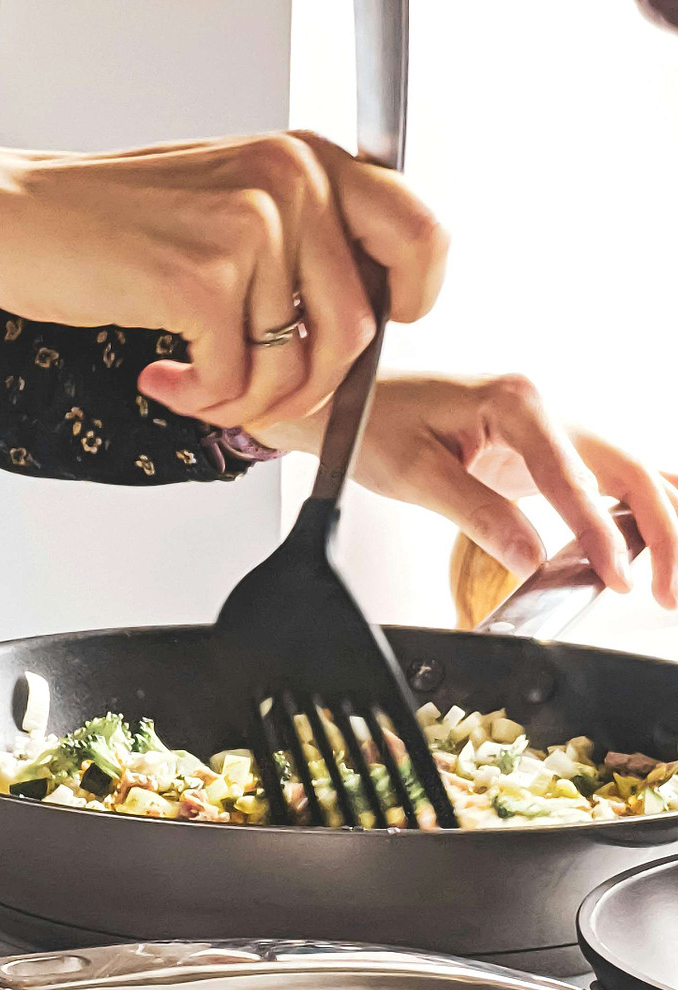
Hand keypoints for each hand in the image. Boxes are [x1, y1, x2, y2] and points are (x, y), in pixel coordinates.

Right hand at [0, 125, 447, 428]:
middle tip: (265, 393)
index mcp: (304, 157)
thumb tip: (366, 316)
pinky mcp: (201, 277)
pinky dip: (205, 398)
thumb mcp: (228, 200)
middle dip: (314, 386)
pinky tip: (168, 375)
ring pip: (300, 366)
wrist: (14, 215)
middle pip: (362, 327)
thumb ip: (303, 240)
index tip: (365, 331)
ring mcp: (249, 226)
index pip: (422, 233)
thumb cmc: (111, 218)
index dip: (410, 301)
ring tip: (205, 385)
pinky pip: (238, 381)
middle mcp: (290, 178)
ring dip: (252, 401)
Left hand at [254, 371, 677, 608]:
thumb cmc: (370, 421)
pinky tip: (654, 543)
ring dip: (660, 521)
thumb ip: (479, 515)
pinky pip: (607, 475)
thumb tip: (532, 559)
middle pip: (630, 470)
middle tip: (667, 594)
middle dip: (661, 532)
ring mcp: (552, 423)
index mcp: (519, 400)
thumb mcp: (416, 473)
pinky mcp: (545, 445)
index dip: (602, 535)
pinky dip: (636, 507)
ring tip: (671, 580)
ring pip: (631, 471)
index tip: (616, 579)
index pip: (576, 478)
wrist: (344, 396)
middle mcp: (547, 404)